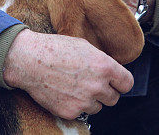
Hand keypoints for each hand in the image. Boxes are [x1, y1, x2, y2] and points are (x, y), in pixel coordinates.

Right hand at [2, 29, 133, 119]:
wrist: (30, 60)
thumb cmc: (55, 49)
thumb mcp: (85, 46)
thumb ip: (101, 61)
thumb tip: (111, 71)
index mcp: (104, 66)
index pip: (127, 84)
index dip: (121, 83)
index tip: (116, 83)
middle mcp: (97, 85)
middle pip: (114, 99)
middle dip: (105, 92)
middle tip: (92, 84)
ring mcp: (84, 101)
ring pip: (97, 107)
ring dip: (90, 100)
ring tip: (75, 86)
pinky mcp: (70, 112)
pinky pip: (80, 112)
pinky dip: (74, 105)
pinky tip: (65, 92)